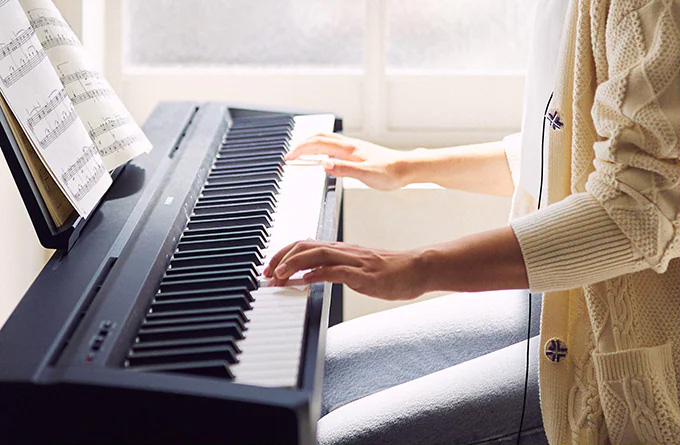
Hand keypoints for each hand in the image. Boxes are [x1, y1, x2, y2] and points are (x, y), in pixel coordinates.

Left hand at [263, 240, 428, 299]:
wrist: (417, 268)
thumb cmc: (390, 270)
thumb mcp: (357, 267)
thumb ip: (336, 267)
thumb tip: (312, 272)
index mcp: (341, 249)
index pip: (305, 244)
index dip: (283, 253)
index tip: (270, 267)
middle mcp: (344, 251)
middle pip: (305, 246)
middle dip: (281, 258)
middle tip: (267, 273)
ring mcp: (353, 260)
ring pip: (316, 255)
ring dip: (293, 264)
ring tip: (279, 276)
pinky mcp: (363, 274)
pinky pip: (336, 271)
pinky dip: (317, 274)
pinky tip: (305, 280)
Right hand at [286, 133, 410, 189]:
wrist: (408, 168)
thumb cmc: (391, 172)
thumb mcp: (366, 175)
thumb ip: (344, 170)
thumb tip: (324, 164)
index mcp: (348, 148)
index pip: (317, 144)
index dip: (300, 150)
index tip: (289, 158)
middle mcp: (350, 145)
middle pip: (319, 138)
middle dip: (302, 145)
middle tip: (290, 156)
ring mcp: (354, 147)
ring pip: (326, 140)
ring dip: (311, 144)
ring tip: (301, 153)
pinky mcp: (358, 152)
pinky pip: (334, 145)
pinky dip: (322, 147)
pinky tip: (323, 156)